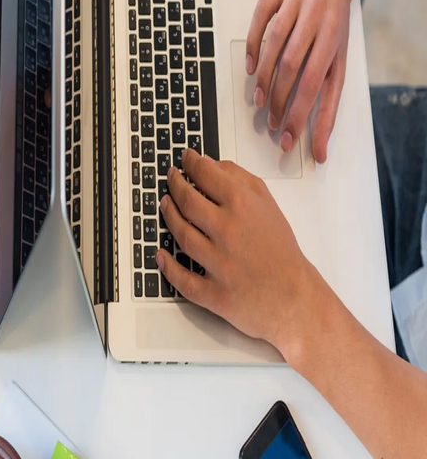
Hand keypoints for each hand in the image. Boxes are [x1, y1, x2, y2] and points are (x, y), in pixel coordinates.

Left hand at [156, 149, 325, 357]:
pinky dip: (168, 266)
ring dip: (168, 216)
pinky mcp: (214, 293)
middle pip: (187, 202)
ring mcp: (219, 264)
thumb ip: (241, 181)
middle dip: (175, 185)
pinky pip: (182, 279)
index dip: (190, 163)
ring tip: (165, 203)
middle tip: (171, 177)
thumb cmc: (281, 252)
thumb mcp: (269, 207)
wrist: (296, 299)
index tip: (184, 158)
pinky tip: (161, 254)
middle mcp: (229, 232)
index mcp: (244, 208)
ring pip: (181, 234)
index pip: (207, 175)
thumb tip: (212, 164)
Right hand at [245, 0, 358, 162]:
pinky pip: (260, 19)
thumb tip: (321, 140)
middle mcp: (317, 19)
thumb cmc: (334, 16)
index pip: (317, 85)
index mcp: (335, 38)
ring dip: (265, 76)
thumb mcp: (340, 54)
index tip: (289, 140)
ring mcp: (296, 2)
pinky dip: (252, 44)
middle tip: (271, 124)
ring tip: (260, 102)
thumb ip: (328, 95)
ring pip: (276, 44)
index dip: (301, 115)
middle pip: (295, 67)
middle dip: (280, 101)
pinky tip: (250, 68)